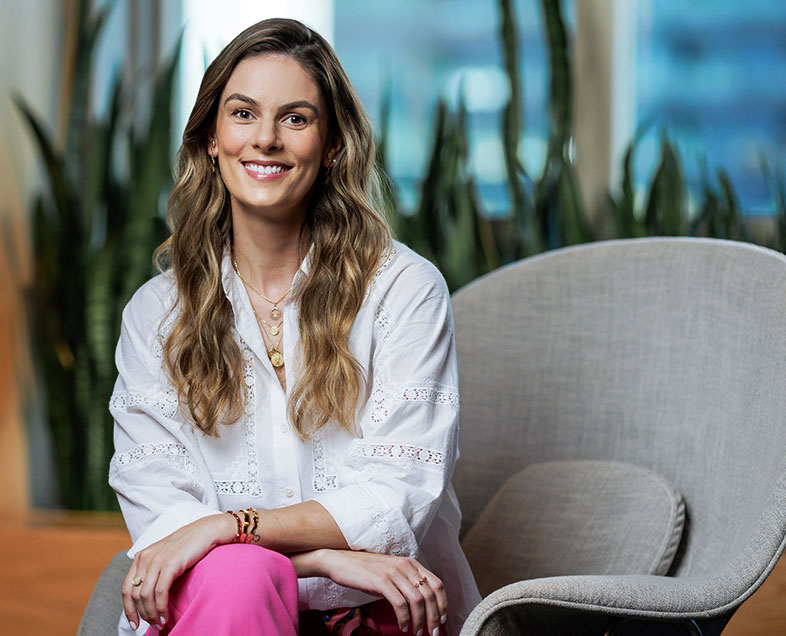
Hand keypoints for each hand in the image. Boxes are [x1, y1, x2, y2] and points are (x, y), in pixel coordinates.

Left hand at [121, 513, 235, 630]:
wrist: (205, 531)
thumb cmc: (188, 547)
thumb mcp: (164, 557)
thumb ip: (153, 572)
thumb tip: (148, 600)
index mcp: (141, 557)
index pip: (126, 589)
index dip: (128, 610)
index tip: (134, 624)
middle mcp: (145, 558)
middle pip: (135, 595)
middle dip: (143, 615)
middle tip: (154, 625)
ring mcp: (157, 560)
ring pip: (146, 596)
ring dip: (152, 614)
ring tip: (161, 623)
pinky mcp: (170, 563)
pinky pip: (160, 592)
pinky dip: (161, 608)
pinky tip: (166, 615)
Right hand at [300, 549, 447, 635]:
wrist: (340, 560)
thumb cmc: (365, 570)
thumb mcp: (390, 572)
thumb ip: (406, 582)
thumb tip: (420, 603)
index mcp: (410, 563)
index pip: (436, 583)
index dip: (443, 603)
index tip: (442, 619)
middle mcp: (405, 566)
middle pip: (429, 594)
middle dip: (434, 617)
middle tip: (433, 633)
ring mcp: (393, 572)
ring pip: (417, 601)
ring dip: (420, 621)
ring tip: (417, 632)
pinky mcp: (381, 581)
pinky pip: (400, 604)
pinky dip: (404, 619)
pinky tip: (403, 626)